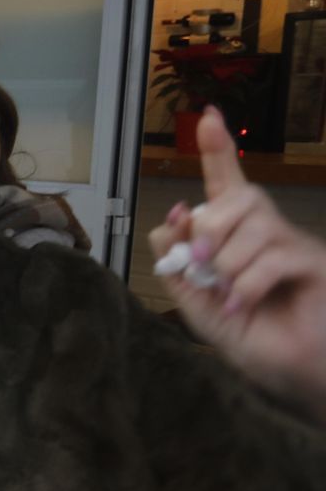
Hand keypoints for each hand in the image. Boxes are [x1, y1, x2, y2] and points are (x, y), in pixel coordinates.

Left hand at [148, 106, 325, 419]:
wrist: (286, 374)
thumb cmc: (249, 335)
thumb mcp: (195, 298)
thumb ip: (177, 259)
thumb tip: (177, 212)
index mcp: (233, 237)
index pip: (225, 184)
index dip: (217, 151)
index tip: (209, 117)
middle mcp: (266, 233)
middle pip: (238, 198)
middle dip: (210, 228)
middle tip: (202, 265)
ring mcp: (293, 246)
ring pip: (254, 226)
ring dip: (229, 264)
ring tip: (230, 295)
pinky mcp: (314, 264)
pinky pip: (273, 256)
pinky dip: (248, 284)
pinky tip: (244, 305)